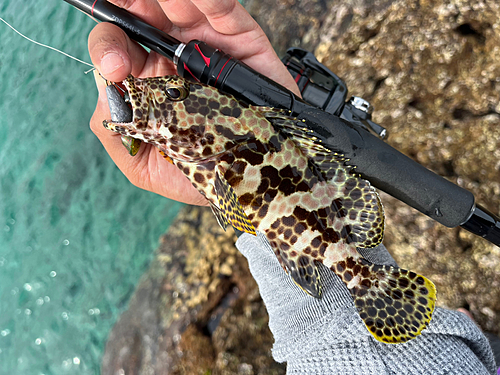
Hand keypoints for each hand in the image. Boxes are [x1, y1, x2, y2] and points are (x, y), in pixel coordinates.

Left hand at [88, 0, 299, 204]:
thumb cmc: (199, 176)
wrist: (251, 185)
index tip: (119, 69)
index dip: (108, 45)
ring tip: (166, 5)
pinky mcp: (243, 42)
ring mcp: (208, 47)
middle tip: (132, 11)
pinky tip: (199, 2)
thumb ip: (114, 129)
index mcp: (147, 81)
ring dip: (169, 1)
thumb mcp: (143, 165)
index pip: (116, 44)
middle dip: (132, 6)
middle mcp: (174, 58)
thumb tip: (107, 87)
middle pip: (144, 14)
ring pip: (182, 5)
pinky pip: (226, 11)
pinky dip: (212, 2)